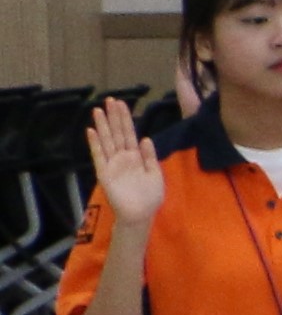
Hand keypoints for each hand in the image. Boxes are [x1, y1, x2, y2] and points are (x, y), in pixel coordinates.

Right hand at [81, 98, 160, 224]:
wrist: (141, 214)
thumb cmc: (150, 197)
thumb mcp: (155, 174)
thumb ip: (150, 156)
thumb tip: (145, 138)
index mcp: (136, 157)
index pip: (129, 133)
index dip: (125, 119)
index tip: (122, 104)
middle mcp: (123, 158)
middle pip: (117, 133)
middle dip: (114, 117)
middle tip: (110, 100)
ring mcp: (112, 164)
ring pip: (107, 141)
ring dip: (103, 126)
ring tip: (98, 110)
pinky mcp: (105, 173)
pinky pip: (99, 156)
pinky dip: (95, 144)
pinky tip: (91, 131)